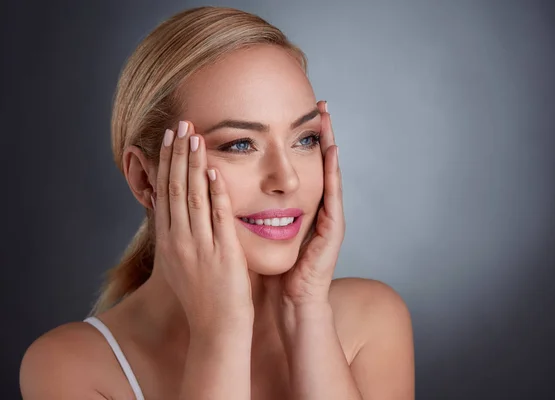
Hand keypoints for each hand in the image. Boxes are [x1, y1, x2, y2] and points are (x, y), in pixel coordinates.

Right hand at [152, 121, 253, 333]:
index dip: (166, 163)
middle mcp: (179, 240)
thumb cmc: (202, 296)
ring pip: (193, 197)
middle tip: (179, 124)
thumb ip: (177, 234)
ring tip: (194, 136)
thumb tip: (171, 207)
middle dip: (177, 154)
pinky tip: (215, 170)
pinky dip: (216, 192)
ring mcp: (200, 246)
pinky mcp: (222, 253)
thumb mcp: (180, 263)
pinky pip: (218, 217)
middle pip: (175, 188)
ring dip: (193, 164)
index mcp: (168, 242)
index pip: (164, 193)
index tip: (168, 138)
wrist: (216, 328)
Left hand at [264, 100, 344, 307]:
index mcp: (298, 207)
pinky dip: (333, 173)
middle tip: (321, 105)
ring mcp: (328, 217)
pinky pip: (334, 196)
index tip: (295, 114)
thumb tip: (214, 187)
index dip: (297, 142)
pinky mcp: (332, 230)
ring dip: (330, 145)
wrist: (290, 302)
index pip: (298, 167)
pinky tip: (332, 152)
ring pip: (329, 174)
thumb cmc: (273, 270)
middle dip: (319, 135)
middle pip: (318, 164)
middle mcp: (316, 208)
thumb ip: (245, 209)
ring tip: (328, 118)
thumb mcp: (257, 231)